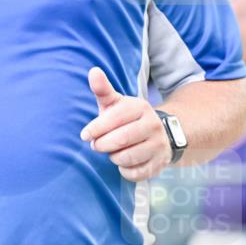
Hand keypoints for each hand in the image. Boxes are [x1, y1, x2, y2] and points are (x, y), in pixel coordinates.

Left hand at [80, 67, 172, 181]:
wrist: (160, 134)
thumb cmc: (127, 118)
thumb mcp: (116, 103)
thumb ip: (103, 89)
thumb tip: (93, 71)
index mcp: (140, 107)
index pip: (114, 118)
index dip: (96, 128)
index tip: (85, 135)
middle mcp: (153, 125)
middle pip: (120, 140)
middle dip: (102, 144)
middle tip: (96, 145)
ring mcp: (158, 145)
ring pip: (127, 157)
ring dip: (113, 157)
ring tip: (112, 152)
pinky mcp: (159, 164)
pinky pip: (135, 173)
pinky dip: (124, 170)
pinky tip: (123, 162)